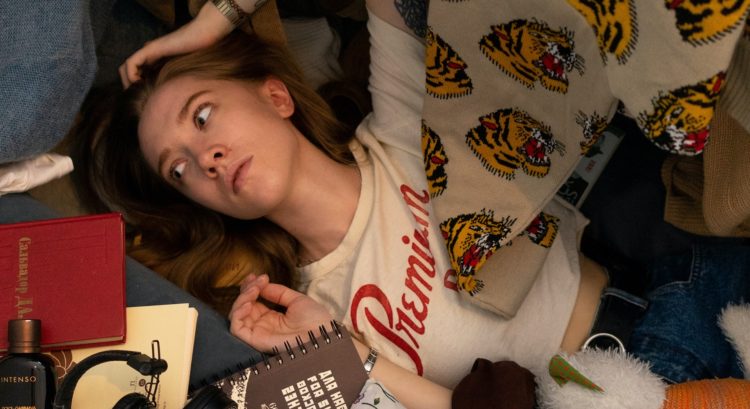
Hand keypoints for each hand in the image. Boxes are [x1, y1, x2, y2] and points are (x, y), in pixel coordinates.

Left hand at [118, 2, 233, 87]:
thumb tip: (172, 96)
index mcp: (154, 59)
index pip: (136, 72)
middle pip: (127, 69)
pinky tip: (140, 83)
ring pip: (126, 66)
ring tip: (137, 92)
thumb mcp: (182, 71)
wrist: (200, 38)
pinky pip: (131, 63)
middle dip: (128, 84)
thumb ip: (173, 78)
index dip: (135, 85)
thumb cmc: (197, 53)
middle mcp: (148, 54)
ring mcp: (147, 50)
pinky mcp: (149, 49)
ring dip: (127, 81)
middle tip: (136, 97)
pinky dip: (131, 75)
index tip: (142, 98)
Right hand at [229, 274, 334, 350]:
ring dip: (242, 299)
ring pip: (237, 316)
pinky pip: (237, 329)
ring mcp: (258, 333)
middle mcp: (262, 326)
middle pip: (243, 306)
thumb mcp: (296, 300)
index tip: (257, 276)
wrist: (322, 334)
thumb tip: (262, 283)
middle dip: (247, 290)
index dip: (251, 287)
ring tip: (254, 290)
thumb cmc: (314, 319)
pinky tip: (248, 304)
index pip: (253, 301)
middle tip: (257, 280)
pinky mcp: (255, 341)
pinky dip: (237, 314)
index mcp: (272, 317)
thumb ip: (278, 292)